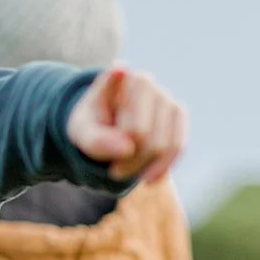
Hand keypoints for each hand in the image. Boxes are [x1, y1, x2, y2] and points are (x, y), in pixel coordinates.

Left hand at [65, 67, 186, 182]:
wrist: (100, 124)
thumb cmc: (89, 127)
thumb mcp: (80, 134)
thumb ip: (97, 141)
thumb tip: (128, 149)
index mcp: (120, 80)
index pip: (128, 123)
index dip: (129, 134)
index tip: (120, 89)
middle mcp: (147, 84)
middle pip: (146, 137)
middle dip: (130, 161)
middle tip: (113, 171)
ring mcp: (165, 99)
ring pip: (166, 144)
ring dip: (144, 166)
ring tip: (123, 172)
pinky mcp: (177, 116)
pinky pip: (178, 146)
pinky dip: (163, 166)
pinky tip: (149, 179)